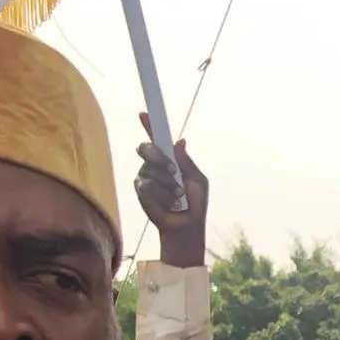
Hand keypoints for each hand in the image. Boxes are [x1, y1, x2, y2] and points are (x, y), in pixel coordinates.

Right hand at [134, 122, 207, 265]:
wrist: (187, 226)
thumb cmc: (195, 203)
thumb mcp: (198, 181)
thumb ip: (188, 163)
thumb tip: (180, 141)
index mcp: (169, 159)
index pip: (157, 139)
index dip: (149, 125)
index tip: (143, 113)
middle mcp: (154, 165)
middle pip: (146, 148)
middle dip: (159, 157)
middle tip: (173, 171)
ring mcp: (145, 177)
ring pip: (149, 169)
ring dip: (167, 184)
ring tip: (179, 196)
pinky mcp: (141, 191)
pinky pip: (147, 186)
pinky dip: (163, 195)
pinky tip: (171, 204)